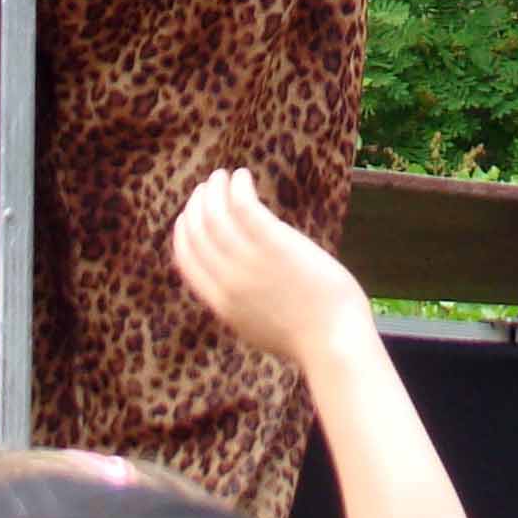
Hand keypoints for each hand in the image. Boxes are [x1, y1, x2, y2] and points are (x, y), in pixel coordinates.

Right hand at [171, 166, 369, 369]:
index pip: (185, 258)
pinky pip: (242, 205)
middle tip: (208, 187)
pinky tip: (243, 177)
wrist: (333, 341)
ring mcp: (249, 261)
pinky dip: (237, 187)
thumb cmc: (306, 335)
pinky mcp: (273, 244)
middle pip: (197, 231)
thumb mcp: (255, 325)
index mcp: (220, 302)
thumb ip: (237, 302)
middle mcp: (226, 280)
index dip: (184, 230)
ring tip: (225, 176)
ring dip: (215, 189)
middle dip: (197, 204)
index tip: (190, 214)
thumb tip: (230, 281)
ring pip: (215, 214)